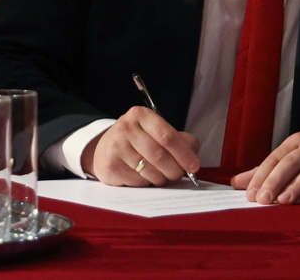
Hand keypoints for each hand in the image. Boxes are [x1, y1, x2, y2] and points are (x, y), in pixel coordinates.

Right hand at [81, 106, 200, 186]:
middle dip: (175, 170)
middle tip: (179, 175)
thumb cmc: (137, 141)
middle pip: (160, 156)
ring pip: (151, 172)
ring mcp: (116, 147)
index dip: (184, 153)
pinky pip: (139, 183)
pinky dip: (146, 184)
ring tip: (160, 174)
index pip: (167, 136)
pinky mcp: (111, 166)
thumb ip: (179, 140)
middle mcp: (126, 128)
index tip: (194, 166)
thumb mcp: (156, 132)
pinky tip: (143, 176)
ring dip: (161, 178)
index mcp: (141, 115)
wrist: (105, 148)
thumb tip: (193, 157)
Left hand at [231, 118, 299, 203]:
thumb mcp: (294, 150)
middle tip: (263, 200)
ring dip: (298, 185)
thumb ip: (267, 168)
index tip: (250, 194)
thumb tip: (238, 182)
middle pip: (290, 164)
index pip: (274, 159)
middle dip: (275, 181)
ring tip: (284, 200)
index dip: (262, 176)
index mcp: (295, 143)